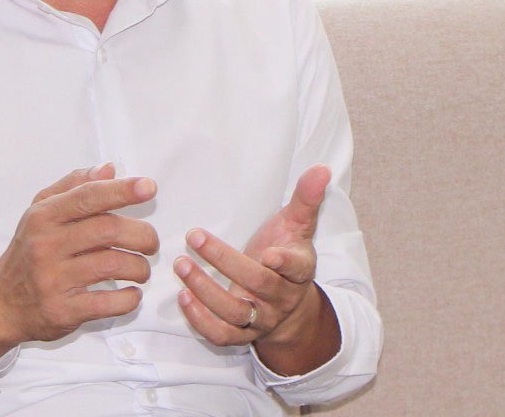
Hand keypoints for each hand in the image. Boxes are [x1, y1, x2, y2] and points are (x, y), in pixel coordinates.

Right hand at [0, 163, 158, 370]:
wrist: (0, 303)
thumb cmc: (29, 250)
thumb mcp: (40, 211)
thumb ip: (74, 186)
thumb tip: (110, 169)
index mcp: (44, 216)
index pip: (88, 197)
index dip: (122, 190)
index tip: (148, 187)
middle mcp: (46, 245)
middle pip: (108, 230)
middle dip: (142, 234)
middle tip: (150, 242)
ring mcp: (54, 280)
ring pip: (113, 265)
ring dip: (140, 267)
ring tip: (142, 268)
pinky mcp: (63, 311)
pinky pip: (108, 303)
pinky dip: (130, 298)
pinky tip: (131, 292)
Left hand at [174, 165, 340, 372]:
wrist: (287, 303)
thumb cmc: (287, 253)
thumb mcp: (297, 226)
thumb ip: (306, 198)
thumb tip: (323, 168)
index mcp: (299, 270)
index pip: (296, 268)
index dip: (284, 263)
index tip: (269, 253)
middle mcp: (282, 298)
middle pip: (257, 284)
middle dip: (225, 262)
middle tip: (194, 237)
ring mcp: (262, 319)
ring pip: (235, 313)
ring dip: (206, 291)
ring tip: (181, 265)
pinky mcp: (242, 335)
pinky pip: (222, 335)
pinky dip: (201, 320)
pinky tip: (183, 297)